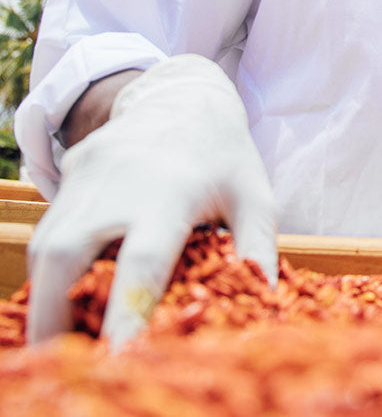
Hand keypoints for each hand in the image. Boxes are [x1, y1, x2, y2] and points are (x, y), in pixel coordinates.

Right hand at [26, 54, 276, 347]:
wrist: (186, 95)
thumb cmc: (226, 155)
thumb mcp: (253, 196)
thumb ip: (256, 248)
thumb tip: (264, 301)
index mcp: (175, 190)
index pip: (145, 259)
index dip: (128, 311)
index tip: (120, 357)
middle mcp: (122, 182)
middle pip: (69, 252)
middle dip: (55, 311)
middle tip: (62, 359)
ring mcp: (90, 174)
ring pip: (47, 243)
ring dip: (45, 295)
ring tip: (60, 337)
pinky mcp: (73, 171)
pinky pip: (49, 226)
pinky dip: (47, 267)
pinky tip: (61, 295)